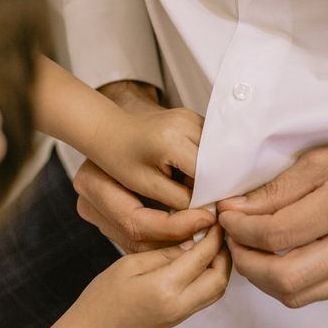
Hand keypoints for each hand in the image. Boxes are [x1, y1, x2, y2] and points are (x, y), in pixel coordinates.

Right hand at [68, 225, 230, 327]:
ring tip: (212, 245)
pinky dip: (210, 278)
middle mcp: (179, 305)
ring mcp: (181, 315)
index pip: (202, 257)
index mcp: (164, 288)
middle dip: (224, 253)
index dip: (213, 236)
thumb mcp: (129, 264)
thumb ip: (163, 253)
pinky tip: (200, 262)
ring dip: (220, 267)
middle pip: (219, 278)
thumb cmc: (103, 297)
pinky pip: (206, 297)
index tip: (214, 220)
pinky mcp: (180, 319)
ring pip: (217, 290)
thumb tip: (192, 243)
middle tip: (217, 232)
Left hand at [73, 81, 214, 252]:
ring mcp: (191, 117)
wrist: (109, 131)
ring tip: (193, 184)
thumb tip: (209, 209)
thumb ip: (181, 199)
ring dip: (211, 171)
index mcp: (172, 141)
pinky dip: (206, 160)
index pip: (209, 173)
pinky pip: (210, 144)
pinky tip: (192, 171)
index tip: (208, 210)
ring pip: (218, 151)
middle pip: (218, 160)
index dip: (211, 194)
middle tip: (202, 199)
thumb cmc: (119, 158)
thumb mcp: (148, 186)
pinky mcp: (192, 118)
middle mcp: (186, 123)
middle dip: (213, 182)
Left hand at [218, 138, 327, 307]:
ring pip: (296, 294)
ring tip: (249, 250)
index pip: (277, 234)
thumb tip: (235, 209)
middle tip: (233, 240)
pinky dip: (284, 283)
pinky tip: (275, 260)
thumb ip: (277, 189)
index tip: (226, 216)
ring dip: (260, 278)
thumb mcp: (323, 160)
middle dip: (245, 262)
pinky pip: (313, 295)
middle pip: (284, 276)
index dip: (241, 229)